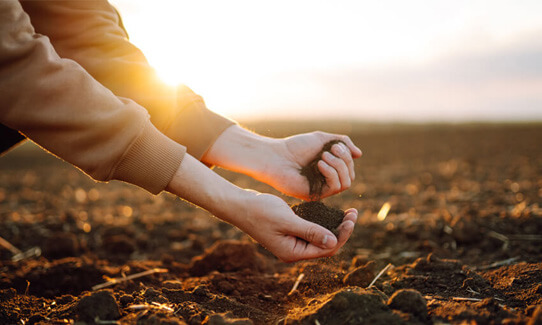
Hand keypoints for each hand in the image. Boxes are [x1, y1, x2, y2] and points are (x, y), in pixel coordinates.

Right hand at [236, 192, 357, 261]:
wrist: (239, 205)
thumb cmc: (260, 212)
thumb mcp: (287, 220)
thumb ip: (310, 231)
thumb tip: (333, 241)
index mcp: (293, 253)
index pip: (326, 249)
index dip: (342, 235)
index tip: (351, 218)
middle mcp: (294, 250)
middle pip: (326, 245)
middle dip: (342, 230)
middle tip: (353, 213)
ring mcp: (292, 242)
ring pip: (320, 237)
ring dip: (335, 226)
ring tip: (348, 212)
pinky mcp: (290, 232)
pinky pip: (312, 230)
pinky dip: (323, 222)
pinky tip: (331, 212)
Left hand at [262, 131, 361, 199]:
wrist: (276, 156)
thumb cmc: (295, 147)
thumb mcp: (323, 139)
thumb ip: (342, 143)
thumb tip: (359, 154)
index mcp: (329, 169)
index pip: (349, 167)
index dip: (347, 156)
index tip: (335, 145)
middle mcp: (327, 180)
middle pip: (350, 175)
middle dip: (344, 160)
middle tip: (330, 150)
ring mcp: (322, 189)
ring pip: (346, 183)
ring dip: (339, 166)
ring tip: (323, 156)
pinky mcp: (316, 195)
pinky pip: (335, 188)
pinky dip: (331, 173)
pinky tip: (320, 164)